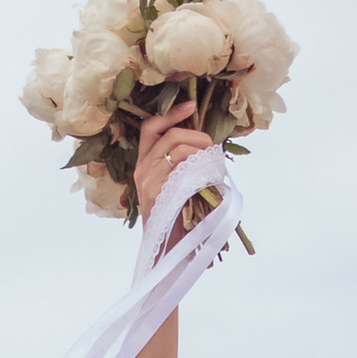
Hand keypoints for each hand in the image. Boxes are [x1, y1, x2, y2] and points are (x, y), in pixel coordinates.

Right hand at [133, 99, 205, 231]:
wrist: (167, 251)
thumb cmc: (177, 220)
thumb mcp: (176, 186)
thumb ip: (182, 165)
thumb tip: (205, 144)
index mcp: (144, 164)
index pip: (151, 128)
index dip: (171, 113)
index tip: (191, 106)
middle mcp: (142, 168)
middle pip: (171, 135)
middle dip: (197, 135)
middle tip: (213, 147)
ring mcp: (148, 179)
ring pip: (179, 148)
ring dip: (202, 151)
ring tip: (214, 165)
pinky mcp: (158, 190)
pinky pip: (182, 167)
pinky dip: (199, 167)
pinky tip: (209, 176)